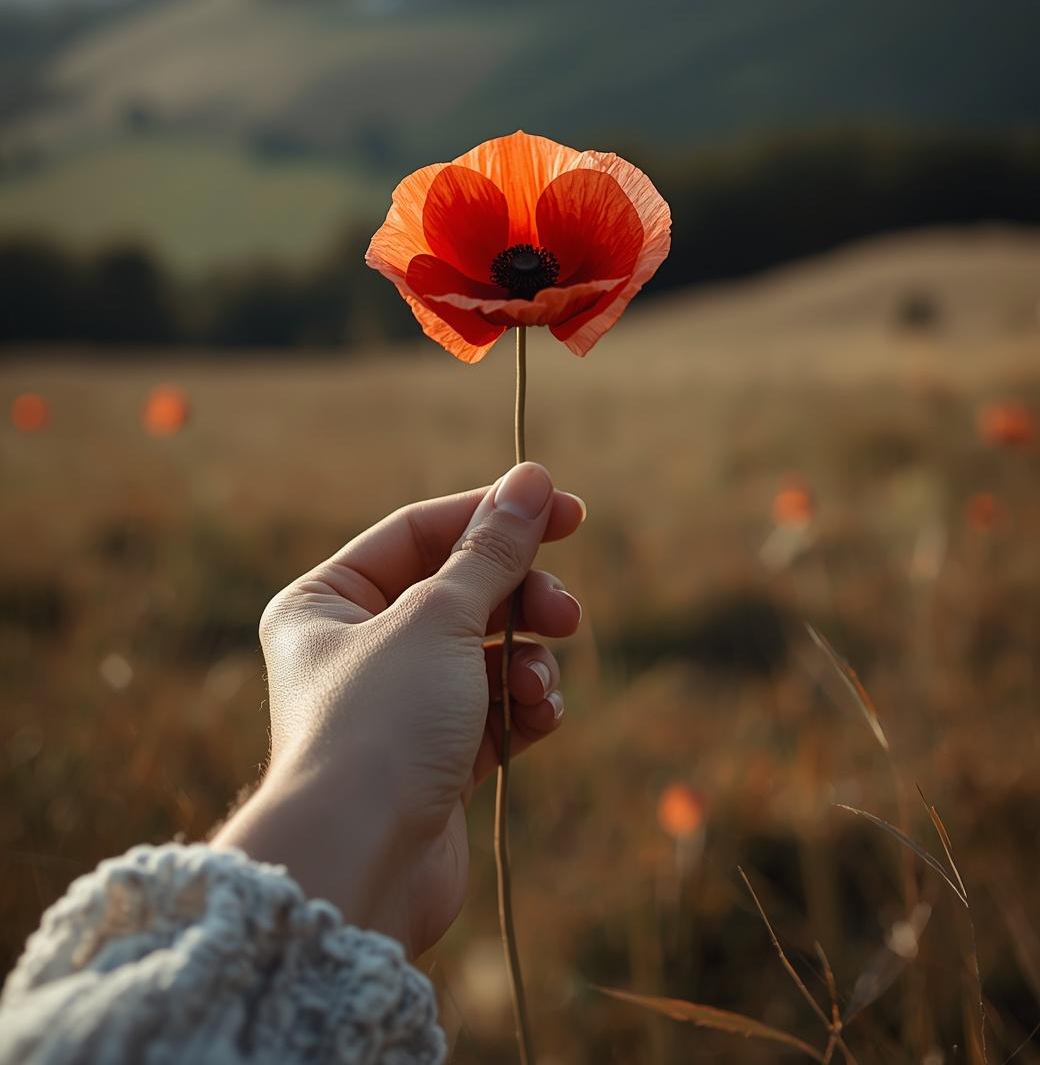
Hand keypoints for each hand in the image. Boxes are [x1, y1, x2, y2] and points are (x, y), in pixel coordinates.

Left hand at [211, 461, 584, 954]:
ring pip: (484, 653)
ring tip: (537, 686)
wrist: (359, 864)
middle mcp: (354, 649)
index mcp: (325, 601)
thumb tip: (532, 477)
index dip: (495, 515)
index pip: (420, 532)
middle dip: (519, 599)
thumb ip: (493, 549)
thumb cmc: (381, 725)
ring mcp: (394, 707)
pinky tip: (538, 718)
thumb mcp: (441, 617)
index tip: (568, 509)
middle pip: (459, 592)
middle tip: (566, 613)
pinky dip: (521, 708)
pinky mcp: (431, 760)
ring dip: (525, 661)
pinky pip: (490, 710)